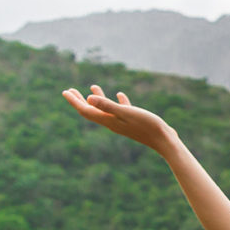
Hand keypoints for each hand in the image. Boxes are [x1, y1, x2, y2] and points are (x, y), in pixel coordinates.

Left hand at [62, 85, 177, 152]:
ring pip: (105, 110)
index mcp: (109, 121)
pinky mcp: (133, 122)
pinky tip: (120, 94)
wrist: (165, 141)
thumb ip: (108, 106)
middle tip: (70, 90)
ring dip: (97, 99)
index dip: (74, 101)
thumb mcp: (126, 113)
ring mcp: (123, 123)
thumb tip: (88, 99)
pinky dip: (117, 102)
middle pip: (92, 111)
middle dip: (80, 101)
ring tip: (93, 87)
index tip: (65, 91)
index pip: (86, 110)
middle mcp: (113, 123)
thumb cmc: (147, 126)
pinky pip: (121, 110)